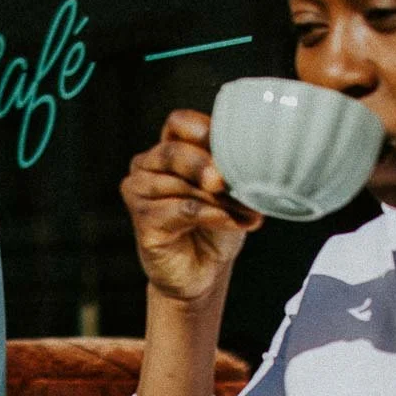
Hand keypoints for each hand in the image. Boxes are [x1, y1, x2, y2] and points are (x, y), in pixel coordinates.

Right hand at [121, 110, 261, 302]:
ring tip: (243, 212)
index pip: (178, 123)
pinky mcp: (142, 219)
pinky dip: (210, 215)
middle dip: (205, 165)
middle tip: (227, 181)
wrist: (203, 272)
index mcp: (170, 149)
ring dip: (218, 199)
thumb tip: (255, 162)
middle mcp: (148, 165)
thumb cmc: (215, 227)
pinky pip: (180, 209)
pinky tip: (229, 221)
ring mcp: (140, 191)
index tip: (232, 147)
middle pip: (173, 150)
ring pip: (180, 183)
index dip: (203, 130)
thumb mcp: (230, 192)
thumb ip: (232, 172)